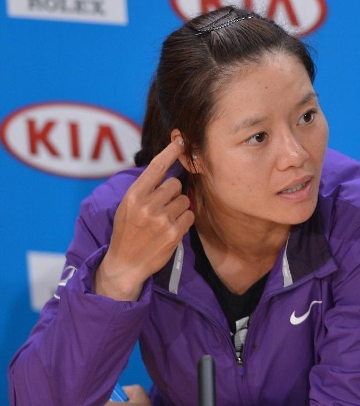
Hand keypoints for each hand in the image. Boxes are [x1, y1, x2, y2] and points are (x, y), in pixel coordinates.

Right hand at [95, 138, 194, 300]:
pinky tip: (172, 229)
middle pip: (175, 184)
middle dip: (173, 193)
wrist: (125, 264)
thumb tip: (165, 173)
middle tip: (163, 207)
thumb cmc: (126, 234)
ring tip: (165, 221)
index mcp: (133, 195)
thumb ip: (144, 191)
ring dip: (179, 208)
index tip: (181, 141)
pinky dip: (184, 221)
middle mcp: (147, 205)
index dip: (170, 152)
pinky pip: (189, 216)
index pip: (156, 167)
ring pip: (184, 200)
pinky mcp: (173, 233)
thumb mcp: (126, 208)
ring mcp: (161, 219)